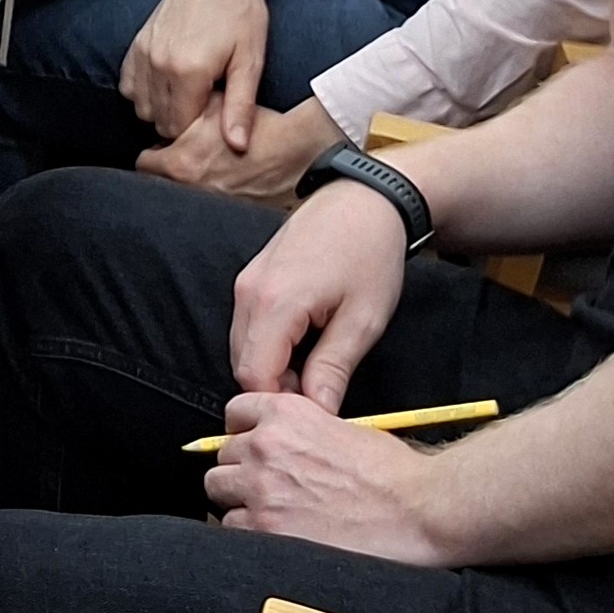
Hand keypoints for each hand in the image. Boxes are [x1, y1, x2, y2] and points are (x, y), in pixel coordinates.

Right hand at [120, 0, 270, 140]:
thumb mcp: (250, 62)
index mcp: (188, 73)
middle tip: (203, 104)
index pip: (177, 129)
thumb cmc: (241, 16)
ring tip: (187, 94)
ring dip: (160, 108)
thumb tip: (237, 147)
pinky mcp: (136, 45)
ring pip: (140, 106)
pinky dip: (143, 92)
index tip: (212, 115)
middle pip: (157, 120)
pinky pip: (127, 86)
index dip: (195, 131)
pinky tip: (166, 83)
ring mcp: (143, 54)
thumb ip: (240, 107)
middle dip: (178, 122)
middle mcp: (158, 66)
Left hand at [138, 96, 332, 202]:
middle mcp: (189, 191)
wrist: (299, 153)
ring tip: (205, 171)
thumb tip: (171, 111)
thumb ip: (184, 110)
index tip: (165, 146)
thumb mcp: (214, 106)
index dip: (153, 151)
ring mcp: (209, 207)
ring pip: (181, 197)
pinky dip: (209, 198)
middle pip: (158, 184)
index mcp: (179, 166)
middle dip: (165, 171)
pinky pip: (206, 209)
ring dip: (187, 185)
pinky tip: (224, 184)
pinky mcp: (230, 217)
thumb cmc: (257, 128)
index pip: (143, 163)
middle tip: (182, 159)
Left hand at [202, 391, 446, 560]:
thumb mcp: (342, 428)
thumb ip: (300, 432)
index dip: (244, 434)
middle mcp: (266, 446)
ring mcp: (261, 486)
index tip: (254, 449)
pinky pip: (231, 526)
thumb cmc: (394, 473)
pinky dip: (249, 532)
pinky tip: (278, 533)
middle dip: (242, 471)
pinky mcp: (265, 526)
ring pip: (218, 490)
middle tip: (269, 489)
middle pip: (223, 457)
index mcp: (287, 414)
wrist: (420, 508)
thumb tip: (279, 446)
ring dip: (240, 501)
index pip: (234, 415)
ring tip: (273, 513)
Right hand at [228, 178, 409, 401]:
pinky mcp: (249, 279)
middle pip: (242, 364)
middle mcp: (247, 294)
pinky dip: (270, 345)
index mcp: (274, 304)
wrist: (365, 201)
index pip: (253, 377)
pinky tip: (305, 341)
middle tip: (321, 388)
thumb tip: (319, 410)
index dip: (282, 401)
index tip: (315, 409)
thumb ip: (333, 369)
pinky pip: (248, 326)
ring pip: (242, 347)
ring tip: (317, 364)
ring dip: (273, 366)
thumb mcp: (363, 320)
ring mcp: (244, 284)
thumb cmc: (370, 255)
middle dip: (277, 386)